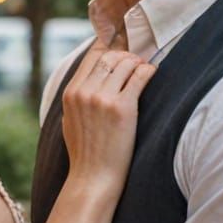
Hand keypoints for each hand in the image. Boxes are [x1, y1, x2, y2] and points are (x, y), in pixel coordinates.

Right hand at [61, 44, 155, 191]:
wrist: (93, 178)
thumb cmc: (85, 153)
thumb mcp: (70, 120)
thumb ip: (76, 98)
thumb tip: (88, 79)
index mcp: (70, 93)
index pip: (91, 57)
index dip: (108, 47)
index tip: (120, 45)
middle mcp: (84, 92)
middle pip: (109, 57)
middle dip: (125, 55)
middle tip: (135, 61)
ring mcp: (102, 99)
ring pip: (125, 63)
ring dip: (137, 62)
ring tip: (143, 69)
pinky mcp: (122, 108)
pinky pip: (139, 77)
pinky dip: (147, 71)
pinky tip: (152, 73)